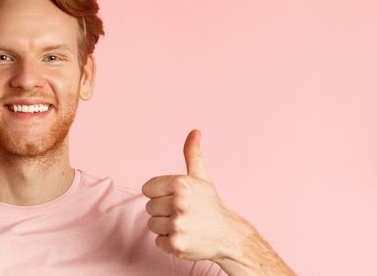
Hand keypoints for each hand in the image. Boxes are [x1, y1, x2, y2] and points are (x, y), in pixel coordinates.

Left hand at [142, 129, 241, 261]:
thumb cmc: (211, 205)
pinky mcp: (176, 244)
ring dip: (166, 227)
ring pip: (152, 224)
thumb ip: (192, 154)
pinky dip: (169, 242)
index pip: (147, 189)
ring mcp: (177, 224)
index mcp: (180, 183)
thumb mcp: (201, 177)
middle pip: (149, 208)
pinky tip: (186, 237)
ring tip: (185, 225)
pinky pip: (158, 241)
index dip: (160, 194)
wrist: (228, 235)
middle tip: (184, 214)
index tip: (176, 198)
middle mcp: (178, 202)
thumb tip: (195, 131)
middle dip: (164, 211)